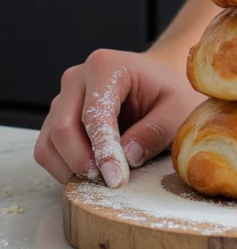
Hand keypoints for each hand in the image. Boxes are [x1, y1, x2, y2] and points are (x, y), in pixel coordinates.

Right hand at [34, 49, 201, 188]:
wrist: (158, 81)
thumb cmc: (168, 92)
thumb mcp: (178, 109)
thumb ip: (156, 130)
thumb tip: (128, 157)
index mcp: (105, 66)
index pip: (94, 115)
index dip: (103, 151)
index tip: (116, 179)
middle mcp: (76, 79)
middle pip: (63, 130)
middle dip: (83, 163)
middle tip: (110, 182)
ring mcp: (62, 99)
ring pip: (49, 144)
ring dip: (71, 170)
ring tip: (103, 178)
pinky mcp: (56, 119)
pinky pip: (47, 151)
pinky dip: (64, 169)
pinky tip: (92, 173)